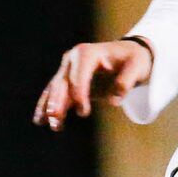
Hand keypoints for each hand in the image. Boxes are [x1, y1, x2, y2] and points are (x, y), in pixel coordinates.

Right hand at [33, 37, 153, 130]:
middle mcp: (73, 59)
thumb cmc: (133, 60)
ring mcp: (68, 69)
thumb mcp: (137, 67)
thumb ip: (127, 81)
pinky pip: (54, 94)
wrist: (127, 55)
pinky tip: (40, 120)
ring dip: (50, 106)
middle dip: (57, 100)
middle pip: (62, 81)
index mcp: (87, 53)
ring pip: (55, 89)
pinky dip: (47, 106)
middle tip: (56, 118)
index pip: (79, 74)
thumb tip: (114, 101)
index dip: (79, 93)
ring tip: (46, 123)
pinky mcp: (68, 81)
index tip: (84, 113)